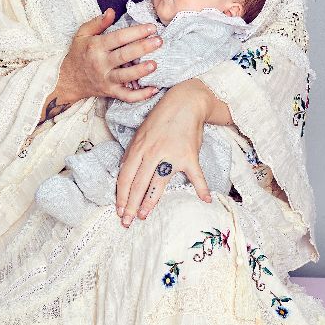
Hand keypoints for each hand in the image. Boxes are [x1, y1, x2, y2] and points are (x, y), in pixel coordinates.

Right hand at [55, 9, 162, 105]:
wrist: (68, 80)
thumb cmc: (79, 54)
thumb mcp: (82, 34)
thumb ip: (97, 22)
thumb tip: (111, 11)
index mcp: (96, 47)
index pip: (119, 37)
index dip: (136, 32)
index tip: (151, 27)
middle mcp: (101, 63)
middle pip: (124, 55)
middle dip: (143, 48)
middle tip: (159, 41)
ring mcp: (106, 79)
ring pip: (126, 76)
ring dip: (141, 71)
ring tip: (155, 64)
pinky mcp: (110, 92)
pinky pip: (126, 96)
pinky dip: (140, 95)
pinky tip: (154, 89)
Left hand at [115, 80, 216, 227]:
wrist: (185, 102)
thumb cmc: (161, 118)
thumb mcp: (141, 133)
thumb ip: (134, 153)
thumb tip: (125, 172)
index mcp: (138, 148)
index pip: (125, 177)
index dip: (120, 196)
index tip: (119, 210)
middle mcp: (152, 153)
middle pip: (138, 184)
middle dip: (130, 206)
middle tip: (126, 222)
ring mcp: (171, 155)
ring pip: (158, 184)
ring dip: (150, 202)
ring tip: (144, 215)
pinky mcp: (189, 156)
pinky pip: (196, 176)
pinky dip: (202, 188)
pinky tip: (206, 200)